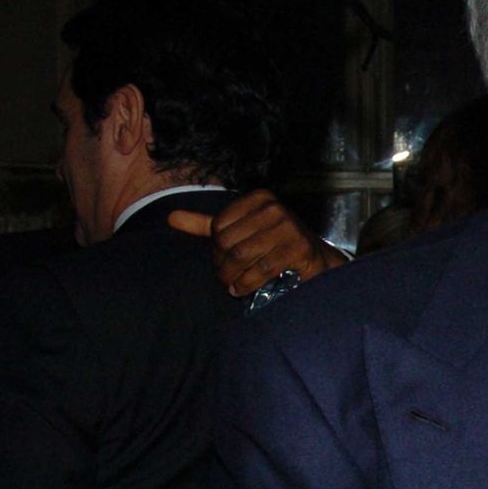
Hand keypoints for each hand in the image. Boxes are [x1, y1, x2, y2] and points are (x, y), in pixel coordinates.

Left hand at [168, 190, 347, 296]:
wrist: (317, 261)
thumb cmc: (274, 246)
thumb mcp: (240, 231)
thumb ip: (206, 225)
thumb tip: (170, 217)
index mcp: (259, 198)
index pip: (219, 226)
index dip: (216, 250)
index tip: (223, 261)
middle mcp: (274, 208)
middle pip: (228, 242)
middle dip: (223, 266)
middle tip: (226, 278)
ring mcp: (289, 226)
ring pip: (242, 256)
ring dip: (233, 277)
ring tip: (233, 286)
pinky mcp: (299, 248)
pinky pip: (262, 269)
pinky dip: (249, 283)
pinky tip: (243, 289)